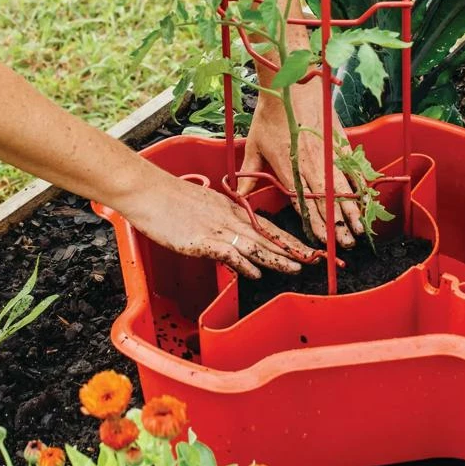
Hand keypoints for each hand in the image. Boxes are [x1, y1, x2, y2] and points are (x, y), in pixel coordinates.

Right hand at [122, 167, 314, 278]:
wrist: (148, 192)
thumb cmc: (170, 200)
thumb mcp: (204, 208)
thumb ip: (221, 223)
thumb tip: (233, 243)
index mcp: (231, 210)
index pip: (268, 226)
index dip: (290, 239)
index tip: (309, 249)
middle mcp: (229, 218)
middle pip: (268, 236)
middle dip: (294, 250)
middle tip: (317, 260)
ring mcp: (217, 229)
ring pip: (255, 245)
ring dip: (278, 258)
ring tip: (297, 268)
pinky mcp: (201, 241)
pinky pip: (229, 253)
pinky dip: (244, 264)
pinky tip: (256, 274)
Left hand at [236, 76, 363, 247]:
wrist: (291, 84)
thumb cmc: (270, 114)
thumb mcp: (253, 144)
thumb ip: (249, 173)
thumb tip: (239, 195)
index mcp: (288, 168)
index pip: (302, 203)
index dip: (314, 224)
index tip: (321, 240)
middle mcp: (309, 164)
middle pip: (326, 201)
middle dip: (337, 225)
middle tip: (347, 245)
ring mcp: (326, 154)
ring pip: (342, 188)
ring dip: (351, 210)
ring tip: (359, 229)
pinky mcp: (338, 143)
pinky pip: (351, 168)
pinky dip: (359, 185)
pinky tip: (366, 199)